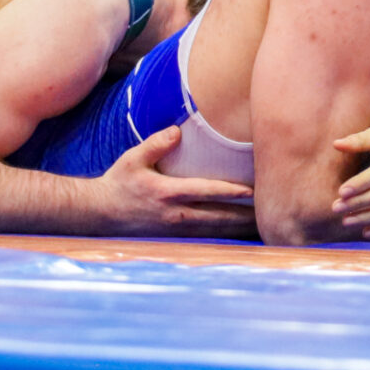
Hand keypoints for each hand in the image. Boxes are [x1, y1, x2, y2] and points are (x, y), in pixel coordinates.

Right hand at [96, 126, 256, 238]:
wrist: (99, 214)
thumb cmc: (118, 183)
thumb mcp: (132, 159)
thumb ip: (155, 144)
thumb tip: (178, 130)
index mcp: (166, 193)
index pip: (206, 192)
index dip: (231, 192)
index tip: (253, 191)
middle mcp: (174, 215)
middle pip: (218, 217)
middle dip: (245, 216)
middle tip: (271, 211)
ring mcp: (175, 230)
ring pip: (215, 231)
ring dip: (238, 228)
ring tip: (262, 224)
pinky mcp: (174, 238)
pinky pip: (205, 238)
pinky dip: (224, 236)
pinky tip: (238, 234)